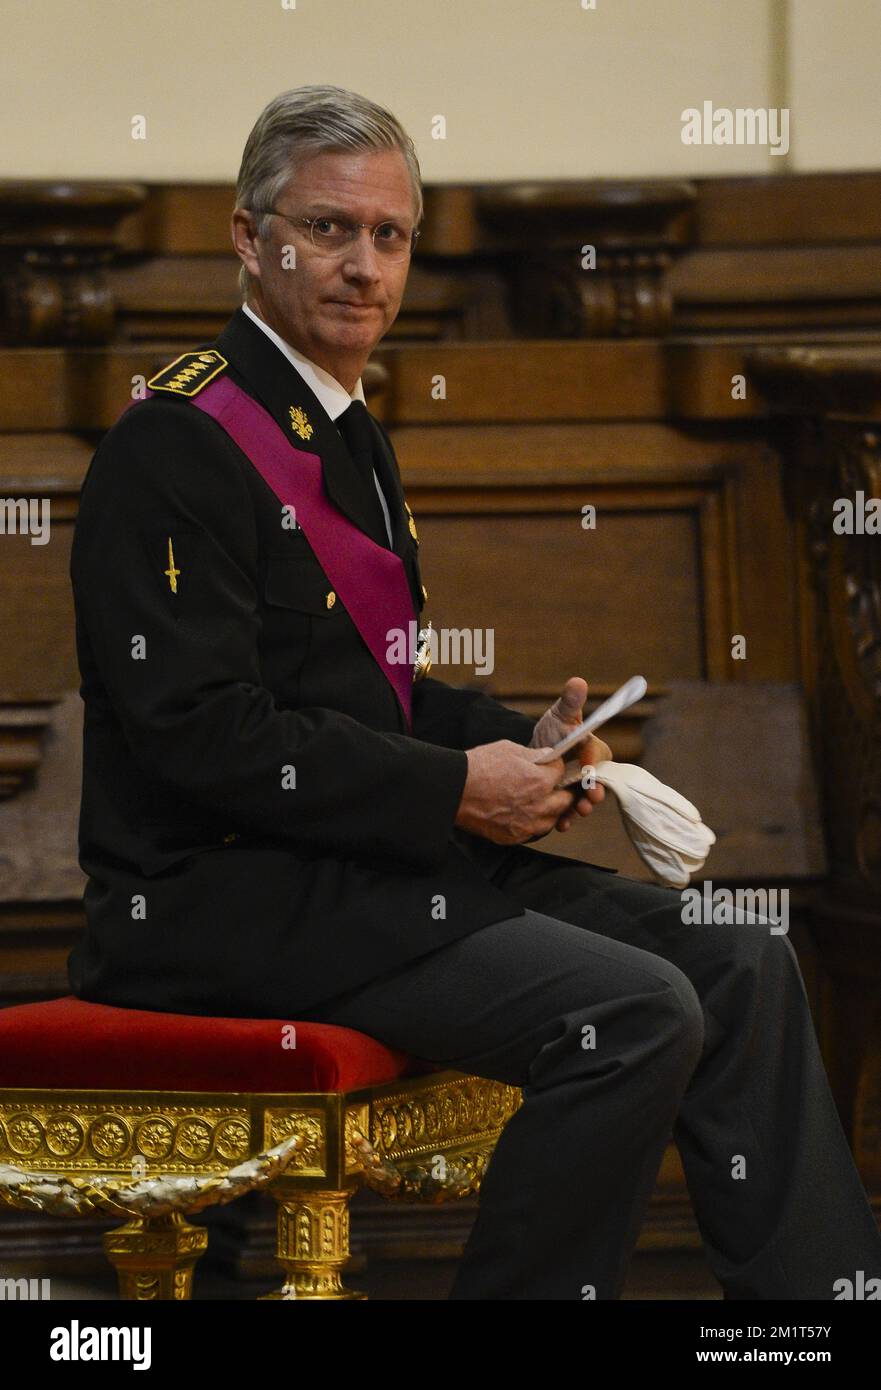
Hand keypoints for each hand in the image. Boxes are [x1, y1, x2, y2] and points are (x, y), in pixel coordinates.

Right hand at [454, 741, 577, 845]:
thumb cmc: (478, 767)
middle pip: (565, 800)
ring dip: (549, 810)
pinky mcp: (513, 837)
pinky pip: (533, 833)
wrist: (454, 791)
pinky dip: (532, 824)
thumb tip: (546, 756)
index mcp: (540, 781)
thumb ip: (533, 754)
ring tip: (538, 802)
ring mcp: (526, 824)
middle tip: (551, 786)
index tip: (549, 767)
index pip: (562, 773)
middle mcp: (538, 806)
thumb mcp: (508, 749)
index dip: (555, 767)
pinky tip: (523, 814)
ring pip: (552, 820)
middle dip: (560, 790)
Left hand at [529, 676, 611, 832]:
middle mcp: (592, 771)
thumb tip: (578, 682)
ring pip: (586, 799)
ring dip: (583, 808)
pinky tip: (561, 825)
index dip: (594, 760)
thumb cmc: (554, 730)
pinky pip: (571, 811)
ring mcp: (581, 788)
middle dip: (596, 791)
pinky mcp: (568, 801)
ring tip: (576, 813)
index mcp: (594, 748)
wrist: (533, 754)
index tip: (586, 765)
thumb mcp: (560, 715)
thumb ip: (570, 702)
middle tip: (591, 797)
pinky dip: (566, 819)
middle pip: (599, 782)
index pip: (599, 754)